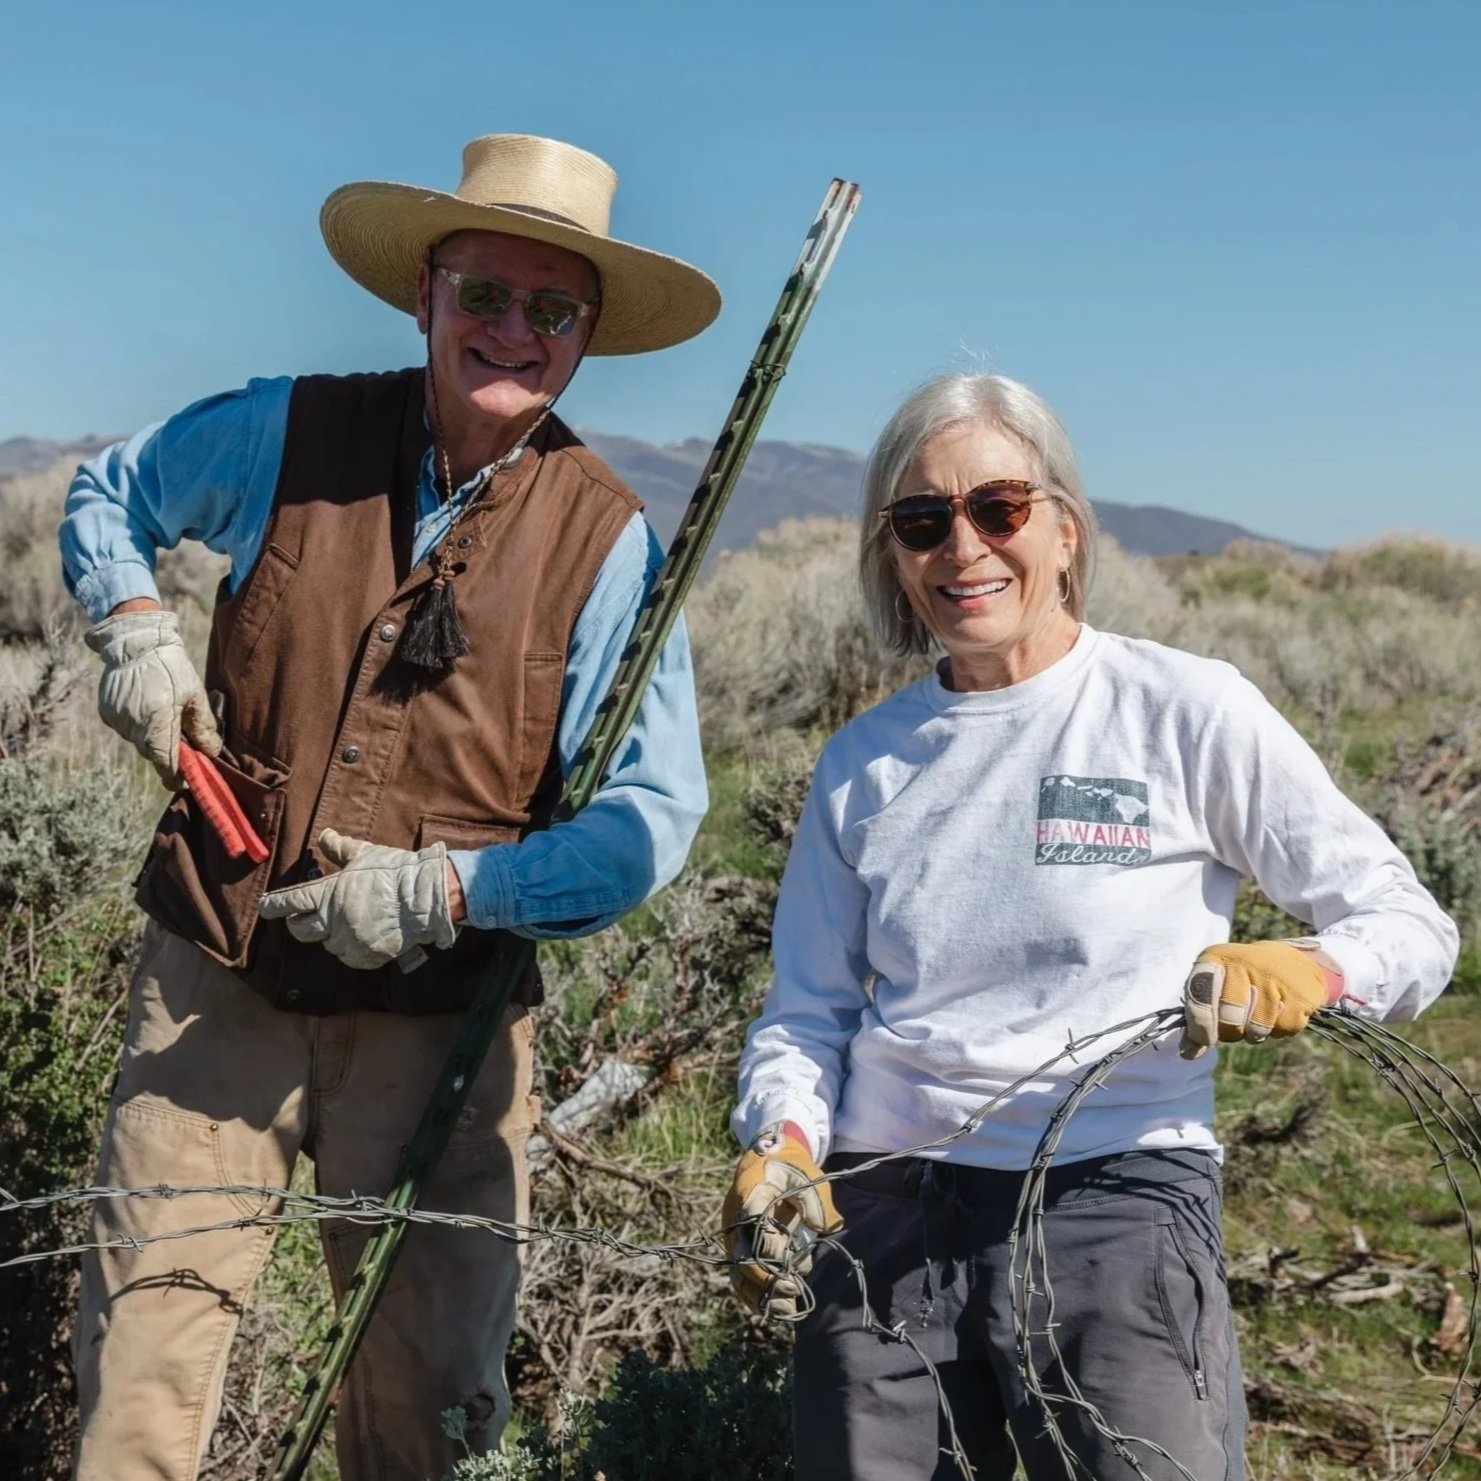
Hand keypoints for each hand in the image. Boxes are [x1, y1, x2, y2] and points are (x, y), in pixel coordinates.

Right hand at [84, 608, 221, 786]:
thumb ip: (203, 727)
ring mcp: (117, 721)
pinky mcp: (106, 713)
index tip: (185, 777)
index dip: (176, 775)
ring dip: (152, 734)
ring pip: (139, 740)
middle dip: (168, 750)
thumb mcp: (195, 695)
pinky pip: (126, 727)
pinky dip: (137, 722)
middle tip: (182, 736)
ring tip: (163, 709)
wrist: (135, 641)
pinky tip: (146, 703)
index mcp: (157, 727)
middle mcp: (133, 729)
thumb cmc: (170, 667)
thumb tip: (211, 752)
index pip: (166, 766)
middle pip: (153, 753)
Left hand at [258, 829, 459, 969]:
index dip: (274, 905)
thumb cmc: (393, 872)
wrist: (424, 898)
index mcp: (327, 894)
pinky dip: (352, 949)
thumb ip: (340, 848)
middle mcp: (332, 921)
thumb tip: (324, 834)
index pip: (289, 902)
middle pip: (301, 930)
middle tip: (304, 919)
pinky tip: (364, 937)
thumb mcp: (364, 854)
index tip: (266, 907)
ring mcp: (348, 941)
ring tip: (348, 924)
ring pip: (328, 944)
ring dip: (332, 935)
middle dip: (299, 924)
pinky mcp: (365, 956)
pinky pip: (349, 957)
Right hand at [721, 1122, 841, 1320]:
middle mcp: (736, 1218)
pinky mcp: (739, 1247)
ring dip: (761, 1296)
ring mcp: (734, 1235)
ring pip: (738, 1273)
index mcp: (751, 1194)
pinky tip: (778, 1309)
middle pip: (742, 1257)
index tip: (794, 1267)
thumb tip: (822, 1229)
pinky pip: (741, 1277)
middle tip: (794, 1291)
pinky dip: (756, 1296)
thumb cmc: (790, 1167)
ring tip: (788, 1311)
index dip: (772, 1252)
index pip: (754, 1229)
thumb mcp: (806, 1174)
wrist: (767, 1157)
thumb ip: (814, 1200)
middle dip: (767, 1281)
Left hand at [1180, 940, 1341, 1058]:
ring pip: (1258, 1028)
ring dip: (1255, 1033)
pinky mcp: (1300, 993)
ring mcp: (1274, 976)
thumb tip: (1188, 1054)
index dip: (1200, 1024)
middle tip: (1236, 1026)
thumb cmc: (1242, 981)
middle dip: (1230, 1032)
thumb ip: (1199, 1018)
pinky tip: (1278, 1014)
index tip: (1204, 1040)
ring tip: (1257, 1018)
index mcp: (1215, 958)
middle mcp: (1243, 962)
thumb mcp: (1215, 988)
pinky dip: (1279, 1031)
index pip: (1199, 993)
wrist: (1291, 962)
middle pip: (1230, 1017)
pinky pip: (1283, 1029)